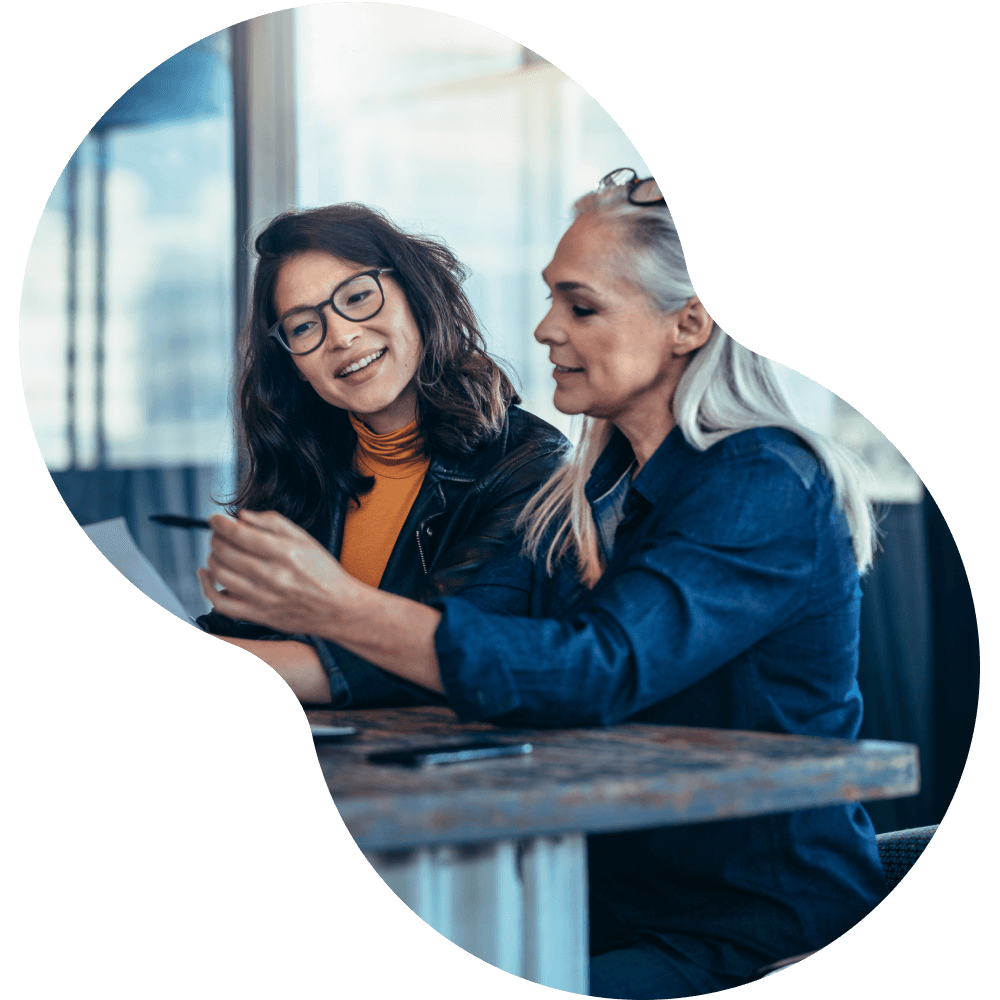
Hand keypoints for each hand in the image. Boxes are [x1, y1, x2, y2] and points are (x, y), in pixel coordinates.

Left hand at [198, 509, 358, 637]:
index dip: (220, 524)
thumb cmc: (322, 572)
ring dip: (212, 557)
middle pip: (226, 552)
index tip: (215, 518)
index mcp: (285, 553)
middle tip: (218, 534)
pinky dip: (207, 587)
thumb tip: (242, 516)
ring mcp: (262, 598)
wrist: (337, 608)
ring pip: (220, 574)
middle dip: (216, 538)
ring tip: (218, 551)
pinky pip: (220, 603)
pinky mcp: (257, 615)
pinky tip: (207, 574)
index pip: (240, 534)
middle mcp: (272, 576)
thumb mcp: (305, 539)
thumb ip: (273, 523)